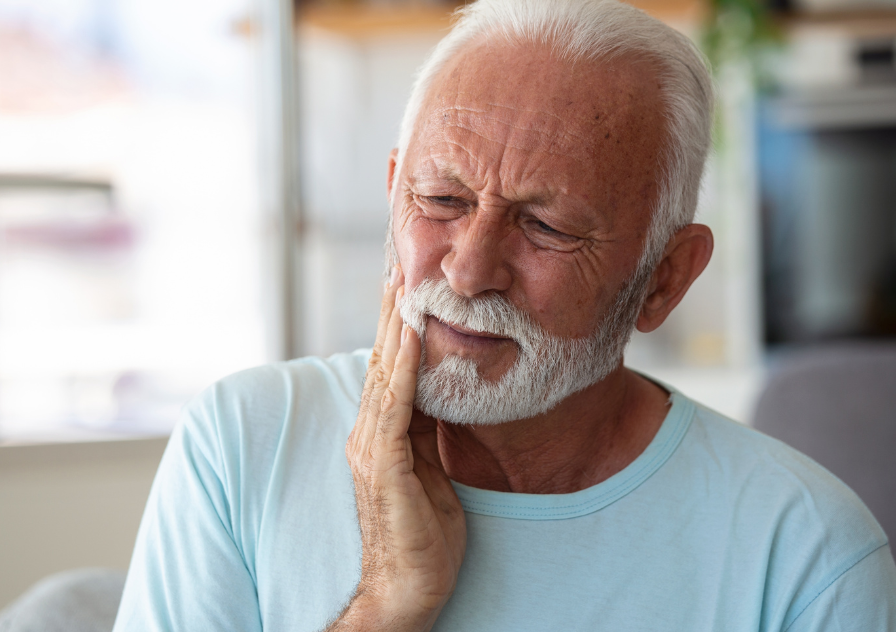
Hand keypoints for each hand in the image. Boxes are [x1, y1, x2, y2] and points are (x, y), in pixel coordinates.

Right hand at [331, 268, 466, 631]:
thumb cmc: (423, 532)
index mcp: (381, 433)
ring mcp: (371, 447)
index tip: (406, 287)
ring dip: (396, 327)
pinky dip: (404, 368)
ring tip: (404, 285)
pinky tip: (413, 336)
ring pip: (385, 374)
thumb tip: (435, 392)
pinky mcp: (383, 464)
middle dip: (392, 313)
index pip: (389, 369)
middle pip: (382, 361)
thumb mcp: (429, 467)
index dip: (397, 327)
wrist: (409, 586)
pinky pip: (395, 406)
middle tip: (399, 266)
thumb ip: (425, 429)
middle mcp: (368, 432)